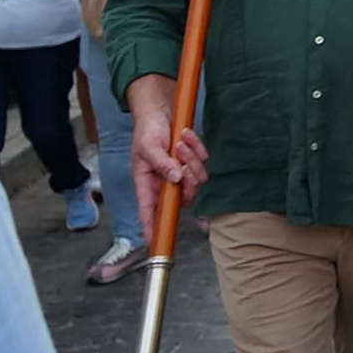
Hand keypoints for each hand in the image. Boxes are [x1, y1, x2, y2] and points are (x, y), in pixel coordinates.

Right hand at [130, 101, 209, 219]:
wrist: (161, 110)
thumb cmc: (148, 130)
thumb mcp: (148, 146)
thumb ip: (161, 163)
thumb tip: (175, 179)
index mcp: (147, 182)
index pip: (148, 210)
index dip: (151, 226)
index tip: (153, 242)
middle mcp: (165, 182)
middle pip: (185, 196)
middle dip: (188, 177)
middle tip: (180, 156)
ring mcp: (181, 173)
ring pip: (198, 179)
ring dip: (191, 158)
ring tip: (180, 141)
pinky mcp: (193, 162)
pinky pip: (204, 162)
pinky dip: (197, 147)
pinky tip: (186, 135)